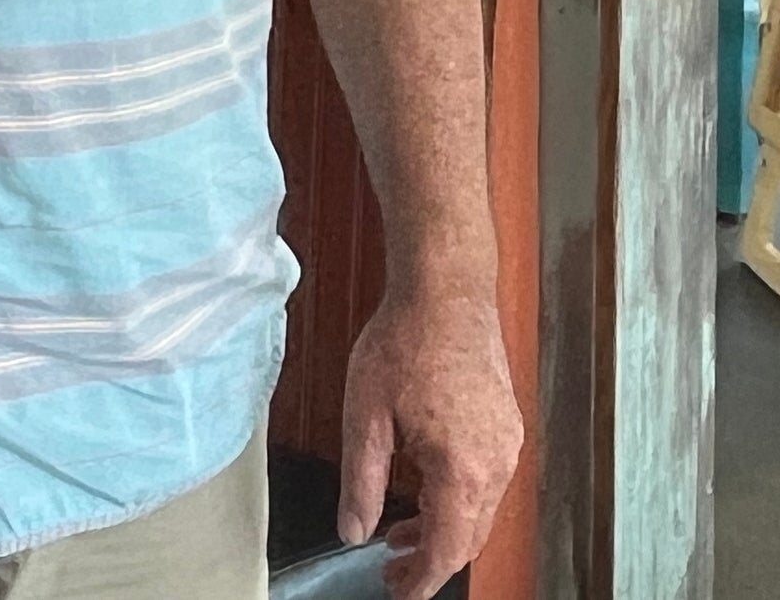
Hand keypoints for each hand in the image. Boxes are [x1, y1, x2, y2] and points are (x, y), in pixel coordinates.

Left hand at [337, 287, 522, 599]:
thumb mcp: (364, 416)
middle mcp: (497, 463)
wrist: (447, 291)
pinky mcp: (506, 427)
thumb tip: (353, 529)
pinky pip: (486, 481)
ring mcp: (508, 445)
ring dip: (443, 528)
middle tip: (393, 571)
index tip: (398, 592)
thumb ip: (362, 481)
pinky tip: (423, 489)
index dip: (422, 578)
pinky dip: (456, 499)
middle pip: (469, 536)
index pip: (448, 548)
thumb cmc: (404, 342)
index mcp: (463, 468)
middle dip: (431, 560)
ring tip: (399, 534)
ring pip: (480, 510)